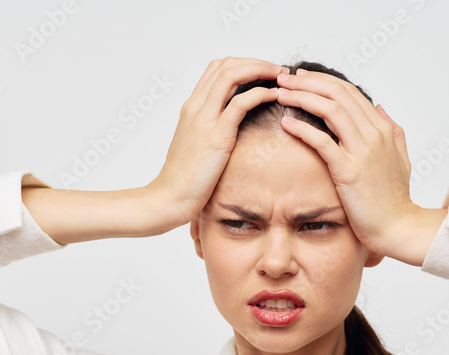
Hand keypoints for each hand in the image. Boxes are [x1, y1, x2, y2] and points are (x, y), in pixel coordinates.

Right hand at [146, 57, 282, 232]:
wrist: (169, 198)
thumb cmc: (183, 178)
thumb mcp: (196, 145)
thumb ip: (209, 129)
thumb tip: (230, 127)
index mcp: (191, 108)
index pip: (216, 69)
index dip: (243, 64)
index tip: (262, 72)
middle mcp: (196, 107)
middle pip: (226, 65)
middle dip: (255, 62)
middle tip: (277, 70)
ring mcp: (204, 119)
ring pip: (232, 75)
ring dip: (260, 70)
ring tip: (279, 77)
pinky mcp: (216, 136)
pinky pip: (241, 103)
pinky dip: (260, 93)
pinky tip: (274, 97)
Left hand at [274, 68, 420, 255]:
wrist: (398, 227)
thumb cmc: (394, 199)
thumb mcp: (400, 158)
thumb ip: (393, 130)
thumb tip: (381, 107)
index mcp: (382, 129)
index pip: (349, 92)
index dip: (322, 81)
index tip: (300, 77)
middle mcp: (373, 134)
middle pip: (337, 93)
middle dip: (307, 82)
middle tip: (283, 77)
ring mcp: (362, 151)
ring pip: (330, 110)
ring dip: (302, 97)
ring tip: (280, 93)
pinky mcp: (349, 171)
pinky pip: (323, 142)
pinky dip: (303, 129)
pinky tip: (285, 122)